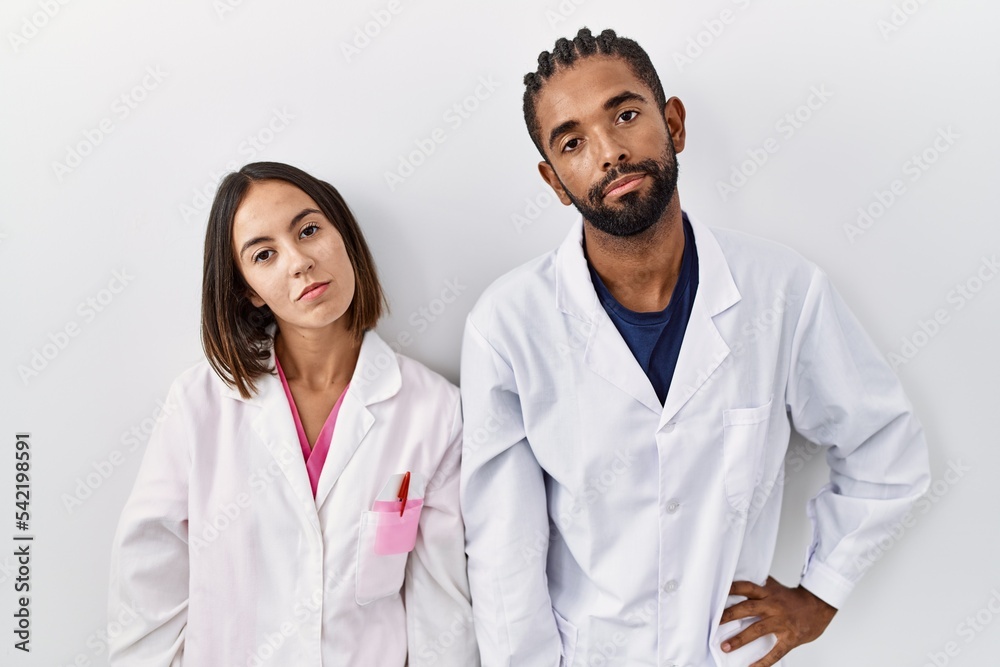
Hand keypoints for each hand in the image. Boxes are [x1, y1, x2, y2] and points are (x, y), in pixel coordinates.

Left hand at [719, 576, 836, 666]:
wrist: (819, 607)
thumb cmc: (794, 599)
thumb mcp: (775, 588)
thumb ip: (759, 586)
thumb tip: (740, 578)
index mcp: (768, 593)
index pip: (747, 587)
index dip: (732, 589)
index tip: (717, 593)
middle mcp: (773, 606)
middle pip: (748, 608)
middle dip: (729, 615)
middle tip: (714, 623)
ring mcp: (782, 622)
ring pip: (757, 630)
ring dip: (740, 639)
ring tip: (726, 646)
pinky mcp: (790, 637)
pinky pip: (776, 651)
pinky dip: (764, 661)